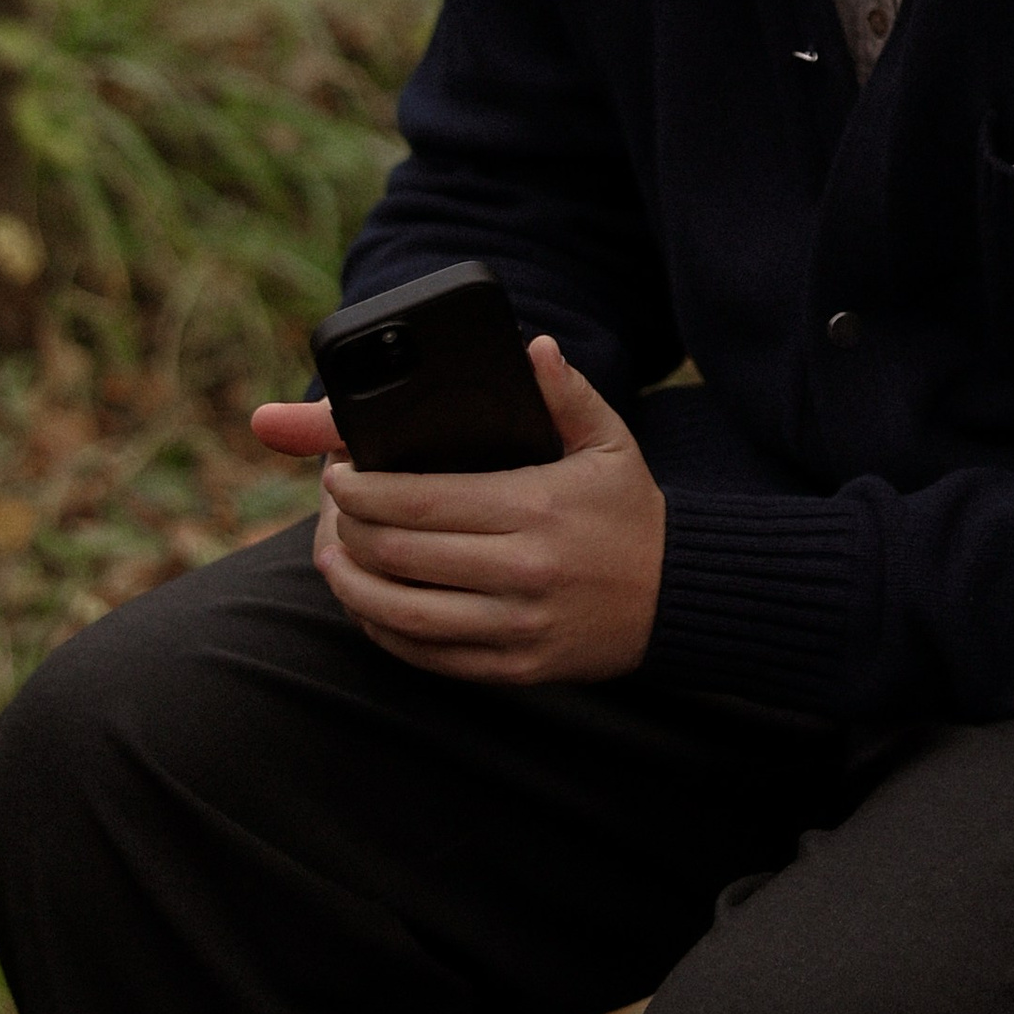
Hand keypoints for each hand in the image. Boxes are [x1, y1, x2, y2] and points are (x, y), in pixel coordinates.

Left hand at [252, 339, 666, 688]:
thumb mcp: (611, 441)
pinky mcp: (513, 667)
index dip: (360, 488)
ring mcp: (515, 625)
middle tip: (332, 509)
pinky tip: (370, 606)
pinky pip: (427, 655)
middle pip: (396, 554)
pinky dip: (384, 631)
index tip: (336, 474)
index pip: (418, 499)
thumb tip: (533, 347)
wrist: (681, 595)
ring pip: (399, 613)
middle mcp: (520, 570)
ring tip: (333, 559)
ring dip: (350, 586)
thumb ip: (567, 393)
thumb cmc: (631, 511)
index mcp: (534, 507)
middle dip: (346, 528)